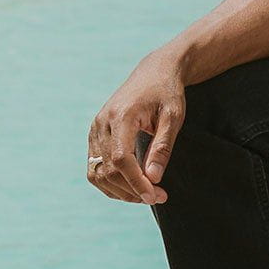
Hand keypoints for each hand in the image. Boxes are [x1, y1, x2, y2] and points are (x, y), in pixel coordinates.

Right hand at [86, 54, 185, 204]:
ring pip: (97, 173)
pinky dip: (111, 182)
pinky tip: (132, 185)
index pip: (120, 159)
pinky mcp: (95, 135)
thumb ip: (162, 147)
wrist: (154, 72)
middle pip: (108, 170)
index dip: (136, 182)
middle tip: (159, 196)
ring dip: (120, 190)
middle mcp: (102, 123)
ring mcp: (95, 129)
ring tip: (146, 193)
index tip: (155, 196)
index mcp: (121, 116)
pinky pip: (95, 167)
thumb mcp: (173, 117)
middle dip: (132, 190)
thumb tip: (153, 178)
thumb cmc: (166, 92)